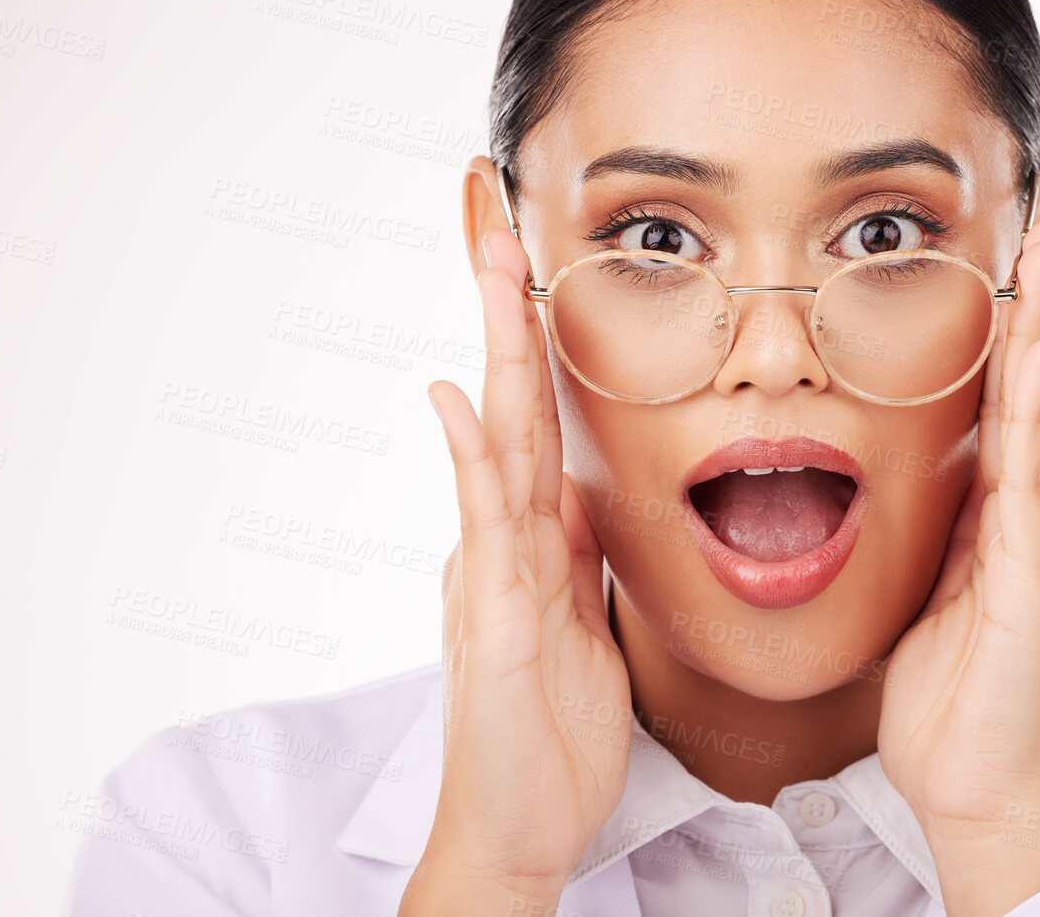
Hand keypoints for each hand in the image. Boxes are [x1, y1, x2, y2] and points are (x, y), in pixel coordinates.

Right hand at [400, 228, 631, 916]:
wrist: (520, 828)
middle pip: (509, 399)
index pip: (538, 414)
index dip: (537, 335)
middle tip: (499, 211)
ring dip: (494, 345)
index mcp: (535, 537)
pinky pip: (483, 523)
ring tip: (494, 261)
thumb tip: (579, 491)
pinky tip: (455, 395)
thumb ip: (575, 554)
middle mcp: (504, 538)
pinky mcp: (488, 616)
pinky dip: (468, 455)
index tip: (537, 257)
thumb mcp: (584, 623)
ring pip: (495, 436)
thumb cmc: (552, 733)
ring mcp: (490, 570)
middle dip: (507, 305)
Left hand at [876, 218, 1039, 916]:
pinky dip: (1035, 404)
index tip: (1020, 243)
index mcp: (1018, 520)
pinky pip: (1032, 474)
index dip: (1021, 318)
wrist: (980, 800)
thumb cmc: (953, 707)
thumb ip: (944, 532)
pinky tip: (1036, 345)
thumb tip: (923, 484)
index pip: (1018, 397)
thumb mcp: (937, 596)